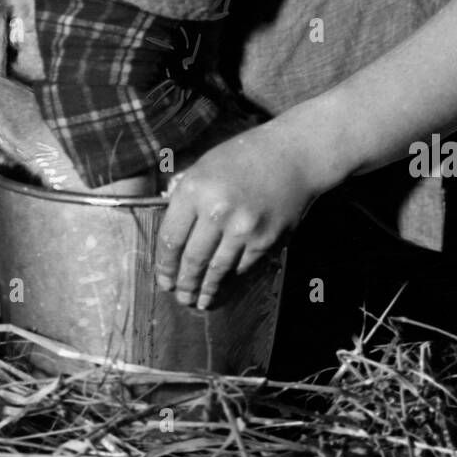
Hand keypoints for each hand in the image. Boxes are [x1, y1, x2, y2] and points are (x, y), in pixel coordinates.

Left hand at [155, 121, 320, 311]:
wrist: (293, 155)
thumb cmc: (244, 156)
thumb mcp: (203, 167)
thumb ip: (186, 198)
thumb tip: (172, 234)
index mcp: (194, 190)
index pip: (170, 239)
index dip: (164, 265)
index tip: (163, 277)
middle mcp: (216, 211)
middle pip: (192, 260)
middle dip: (183, 283)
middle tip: (179, 296)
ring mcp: (242, 228)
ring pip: (217, 270)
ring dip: (205, 289)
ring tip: (198, 301)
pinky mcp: (265, 240)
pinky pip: (241, 267)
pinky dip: (230, 280)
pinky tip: (223, 286)